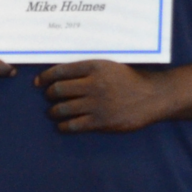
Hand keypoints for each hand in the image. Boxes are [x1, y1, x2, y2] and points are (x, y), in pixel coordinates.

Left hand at [36, 60, 168, 133]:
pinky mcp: (100, 121)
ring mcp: (96, 104)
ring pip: (62, 109)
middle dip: (49, 95)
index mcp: (94, 67)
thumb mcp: (110, 66)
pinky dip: (63, 126)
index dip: (45, 77)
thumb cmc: (130, 79)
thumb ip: (88, 70)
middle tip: (49, 97)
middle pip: (58, 90)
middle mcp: (93, 84)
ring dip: (53, 111)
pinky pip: (73, 125)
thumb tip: (62, 74)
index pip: (60, 70)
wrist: (153, 96)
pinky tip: (63, 125)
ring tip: (53, 112)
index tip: (39, 82)